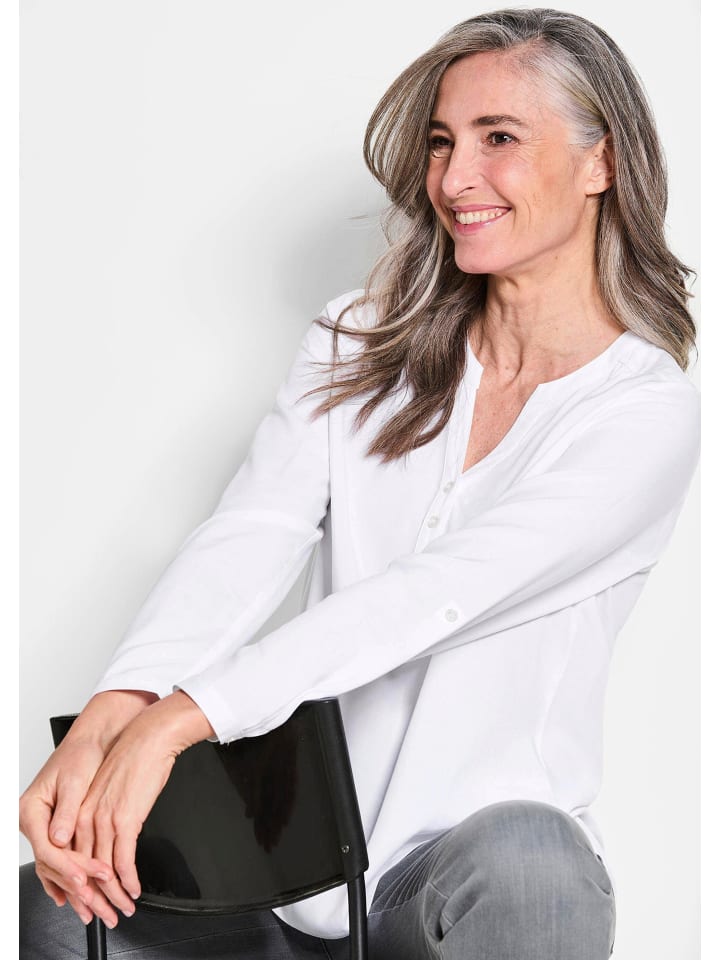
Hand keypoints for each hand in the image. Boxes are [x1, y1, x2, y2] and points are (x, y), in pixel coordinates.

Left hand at [19, 690, 156, 924]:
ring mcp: (104, 819)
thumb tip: (96, 837)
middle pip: (83, 868)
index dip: (77, 881)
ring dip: (114, 894)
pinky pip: (123, 860)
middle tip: (105, 913)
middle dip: (94, 896)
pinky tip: (133, 889)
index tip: (87, 896)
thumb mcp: (104, 788)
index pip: (69, 856)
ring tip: (122, 907)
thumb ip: (95, 814)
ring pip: (103, 869)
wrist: (149, 737)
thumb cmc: (131, 758)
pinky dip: (128, 879)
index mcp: (77, 808)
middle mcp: (85, 816)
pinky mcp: (125, 820)